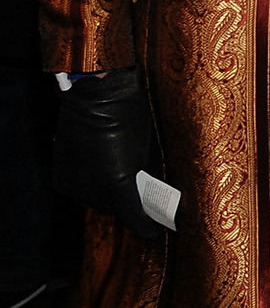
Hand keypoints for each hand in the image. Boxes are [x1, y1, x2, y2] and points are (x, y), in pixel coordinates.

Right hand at [53, 68, 160, 238]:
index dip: (144, 225)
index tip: (153, 230)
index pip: (132, 215)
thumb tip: (146, 190)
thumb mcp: (145, 149)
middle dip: (126, 208)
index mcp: (117, 184)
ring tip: (122, 192)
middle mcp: (91, 189)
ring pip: (93, 201)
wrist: (96, 95)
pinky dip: (91, 187)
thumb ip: (143, 175)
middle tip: (140, 205)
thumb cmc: (130, 117)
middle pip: (112, 209)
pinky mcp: (61, 174)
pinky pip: (79, 190)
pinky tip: (103, 180)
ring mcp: (74, 182)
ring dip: (107, 198)